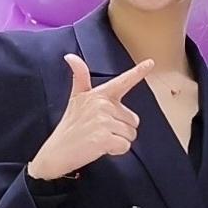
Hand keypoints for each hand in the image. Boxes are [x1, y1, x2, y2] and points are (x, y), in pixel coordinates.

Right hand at [28, 54, 153, 180]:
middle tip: (101, 131)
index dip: (138, 72)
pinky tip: (101, 147)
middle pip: (133, 119)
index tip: (150, 62)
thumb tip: (70, 56)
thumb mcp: (75, 99)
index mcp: (98, 95)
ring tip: (99, 138)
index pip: (122, 81)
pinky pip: (125, 146)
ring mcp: (102, 121)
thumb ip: (80, 77)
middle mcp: (102, 105)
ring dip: (118, 141)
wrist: (57, 152)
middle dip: (121, 129)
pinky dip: (116, 151)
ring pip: (131, 134)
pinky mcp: (103, 138)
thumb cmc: (70, 127)